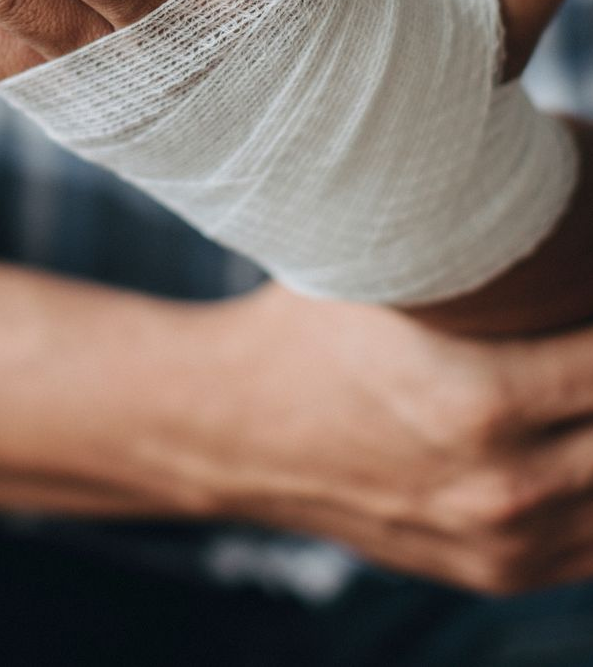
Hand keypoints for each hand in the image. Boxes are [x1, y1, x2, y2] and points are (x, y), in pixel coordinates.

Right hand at [206, 283, 592, 593]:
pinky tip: (580, 440)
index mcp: (482, 402)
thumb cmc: (305, 333)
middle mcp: (503, 487)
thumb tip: (560, 216)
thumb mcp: (386, 272)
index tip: (592, 277)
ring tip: (580, 386)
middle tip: (584, 328)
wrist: (231, 427)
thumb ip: (485, 254)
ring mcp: (502, 543)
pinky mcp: (493, 571)